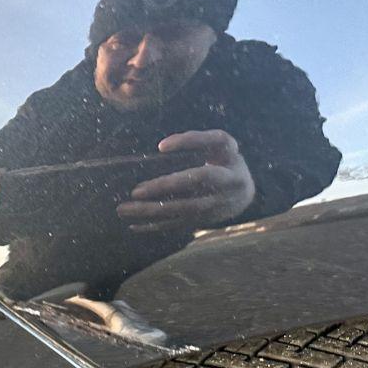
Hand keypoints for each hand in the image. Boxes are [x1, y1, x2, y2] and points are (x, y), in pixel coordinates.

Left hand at [117, 130, 256, 233]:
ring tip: (124, 209)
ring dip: (153, 211)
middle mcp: (228, 181)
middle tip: (136, 191)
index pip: (214, 143)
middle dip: (165, 186)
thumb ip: (197, 142)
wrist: (244, 194)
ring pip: (184, 209)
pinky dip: (155, 226)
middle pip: (197, 181)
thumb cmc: (222, 162)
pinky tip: (133, 226)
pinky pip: (179, 224)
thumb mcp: (218, 146)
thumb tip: (161, 148)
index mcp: (230, 156)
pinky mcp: (205, 220)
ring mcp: (218, 204)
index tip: (162, 146)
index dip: (190, 142)